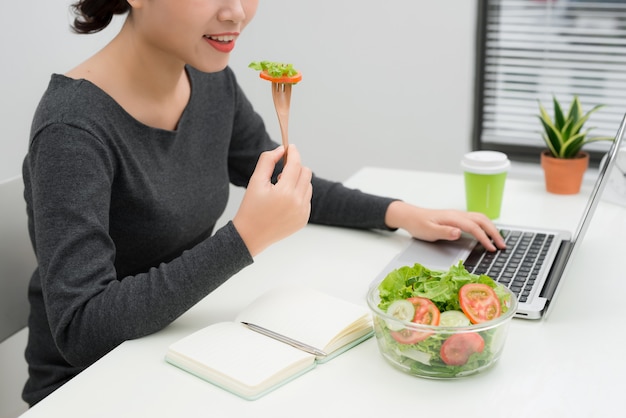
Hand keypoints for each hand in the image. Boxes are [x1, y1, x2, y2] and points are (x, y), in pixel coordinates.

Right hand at [233, 145, 312, 256]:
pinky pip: (307, 199)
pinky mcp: (304, 219)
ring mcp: (302, 213)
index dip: (293, 153)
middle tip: (280, 175)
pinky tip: (284, 202)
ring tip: (281, 190)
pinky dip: (299, 195)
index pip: (296, 164)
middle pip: (306, 173)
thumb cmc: (251, 207)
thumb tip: (281, 150)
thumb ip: (267, 160)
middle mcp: (297, 203)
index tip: (290, 147)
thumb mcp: (255, 181)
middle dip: (295, 168)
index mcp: (285, 192)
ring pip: (308, 185)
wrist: (250, 235)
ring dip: (297, 182)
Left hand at [384, 201, 505, 250]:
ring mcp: (458, 215)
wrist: (411, 216)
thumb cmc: (418, 224)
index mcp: (453, 218)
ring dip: (491, 228)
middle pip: (482, 220)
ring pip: (480, 218)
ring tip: (499, 240)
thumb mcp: (428, 230)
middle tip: (502, 245)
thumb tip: (459, 232)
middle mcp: (458, 214)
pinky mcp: (457, 218)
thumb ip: (444, 232)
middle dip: (494, 232)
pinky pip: (476, 219)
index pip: (473, 227)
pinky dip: (485, 225)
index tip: (491, 248)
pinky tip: (487, 233)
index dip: (484, 238)